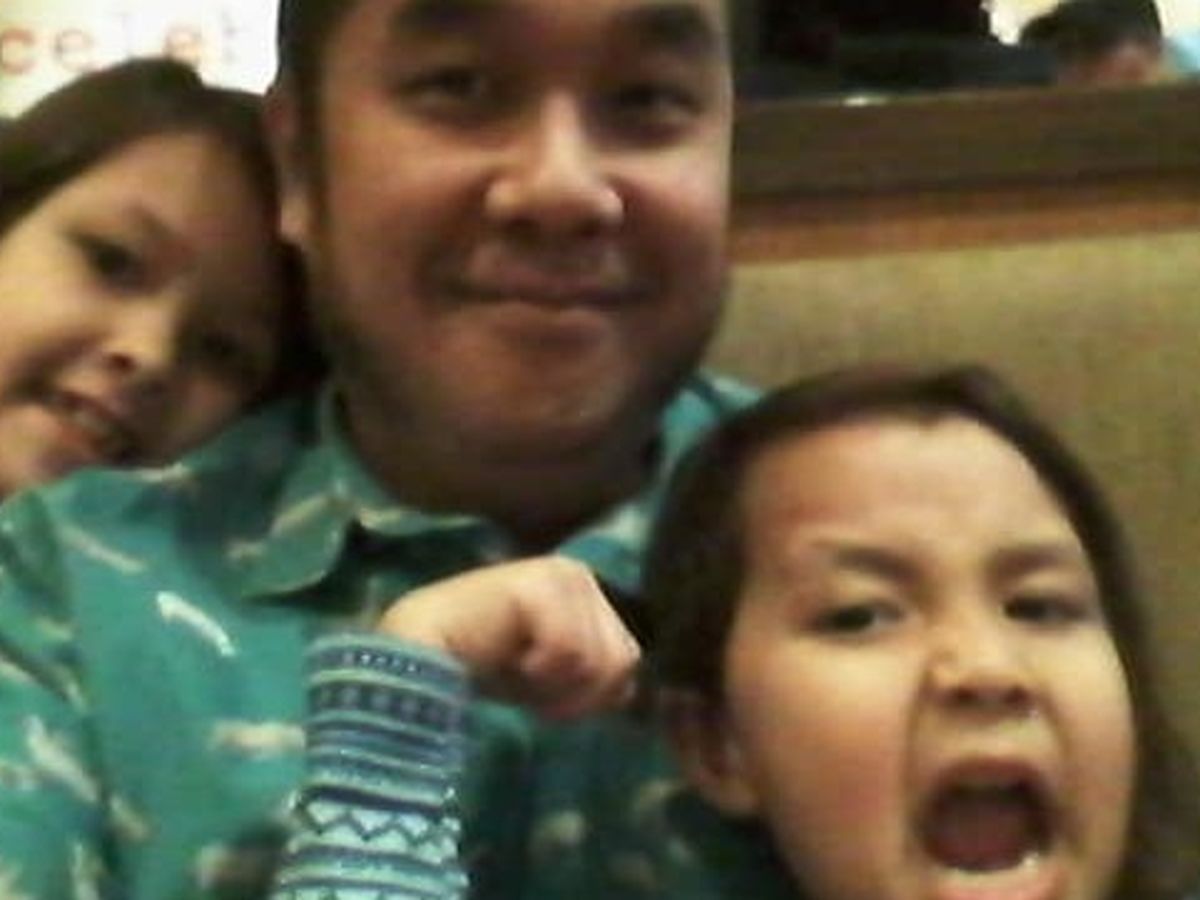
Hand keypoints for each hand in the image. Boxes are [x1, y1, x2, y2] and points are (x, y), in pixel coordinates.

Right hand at [378, 557, 640, 719]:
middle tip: (525, 683)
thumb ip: (594, 675)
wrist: (417, 658)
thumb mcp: (555, 679)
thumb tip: (628, 689)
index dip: (589, 696)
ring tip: (516, 670)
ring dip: (556, 686)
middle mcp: (580, 574)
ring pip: (601, 658)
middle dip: (575, 693)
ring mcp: (562, 574)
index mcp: (587, 592)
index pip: (628, 660)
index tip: (542, 695)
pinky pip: (571, 652)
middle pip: (622, 660)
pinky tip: (506, 659)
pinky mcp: (539, 584)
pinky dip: (539, 673)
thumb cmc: (482, 669)